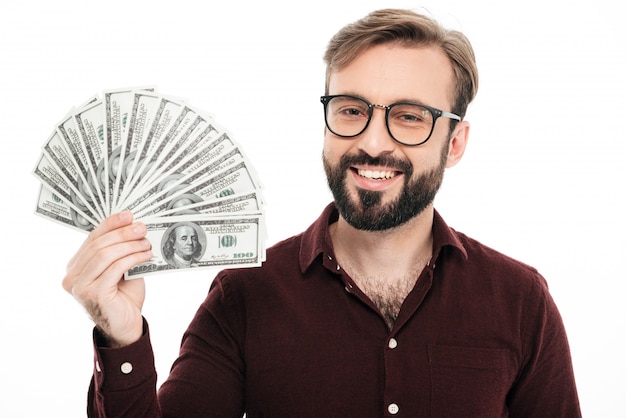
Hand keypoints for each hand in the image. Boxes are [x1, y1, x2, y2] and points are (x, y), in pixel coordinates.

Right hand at [62, 211, 152, 346]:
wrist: (126, 325)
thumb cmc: (124, 296)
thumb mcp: (121, 268)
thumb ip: (119, 250)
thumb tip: (132, 224)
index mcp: (75, 266)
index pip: (92, 238)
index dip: (110, 224)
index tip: (127, 215)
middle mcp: (72, 276)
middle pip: (98, 245)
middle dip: (122, 233)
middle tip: (141, 227)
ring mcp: (80, 286)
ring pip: (105, 255)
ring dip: (129, 245)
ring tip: (146, 242)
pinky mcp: (94, 294)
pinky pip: (115, 268)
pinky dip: (132, 258)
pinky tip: (146, 255)